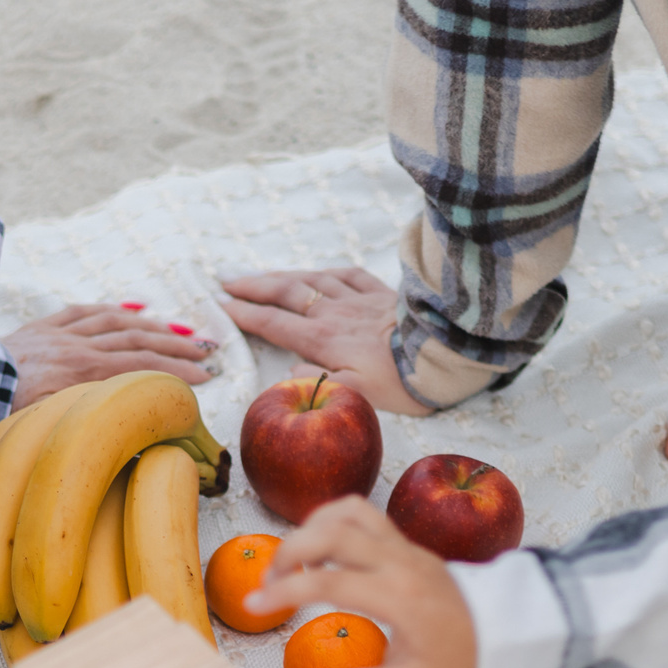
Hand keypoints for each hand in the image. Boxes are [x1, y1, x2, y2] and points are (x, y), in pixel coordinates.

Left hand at [4, 303, 215, 407]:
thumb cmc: (6, 411)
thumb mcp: (53, 423)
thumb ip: (90, 415)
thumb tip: (126, 420)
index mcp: (83, 374)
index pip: (142, 367)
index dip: (177, 371)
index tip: (205, 376)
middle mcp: (79, 348)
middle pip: (139, 342)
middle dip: (177, 347)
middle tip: (208, 350)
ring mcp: (64, 333)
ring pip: (118, 322)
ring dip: (154, 326)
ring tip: (182, 332)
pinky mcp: (46, 325)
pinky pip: (86, 311)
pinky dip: (113, 309)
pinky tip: (135, 310)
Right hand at [216, 267, 428, 414]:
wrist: (447, 353)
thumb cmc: (405, 382)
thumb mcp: (359, 394)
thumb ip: (319, 384)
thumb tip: (289, 374)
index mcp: (324, 339)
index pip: (274, 324)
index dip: (244, 315)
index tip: (220, 307)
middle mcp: (336, 313)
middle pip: (285, 293)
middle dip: (252, 287)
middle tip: (225, 282)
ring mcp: (359, 299)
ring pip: (312, 279)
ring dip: (281, 275)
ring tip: (260, 274)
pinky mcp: (382, 293)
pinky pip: (348, 274)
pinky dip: (326, 272)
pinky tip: (319, 273)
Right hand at [245, 497, 476, 667]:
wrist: (503, 629)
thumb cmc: (458, 658)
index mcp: (398, 597)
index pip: (329, 582)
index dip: (285, 591)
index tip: (253, 603)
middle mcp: (399, 561)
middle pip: (332, 532)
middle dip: (289, 550)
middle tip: (268, 580)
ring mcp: (403, 545)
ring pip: (347, 511)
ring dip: (309, 528)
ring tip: (291, 560)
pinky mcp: (405, 540)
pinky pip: (362, 513)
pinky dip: (331, 520)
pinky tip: (320, 547)